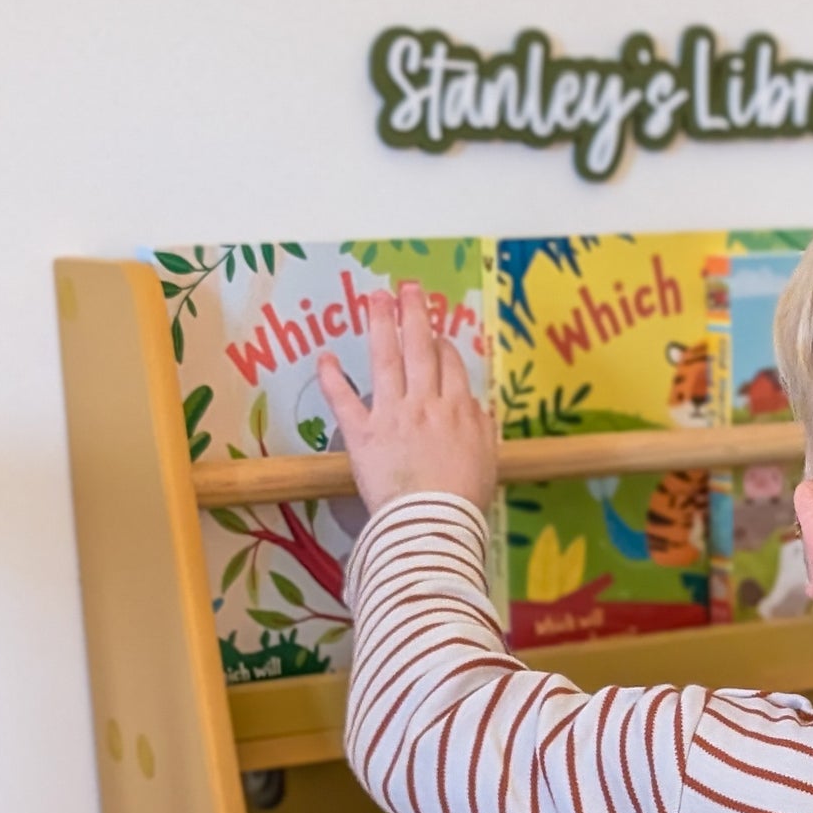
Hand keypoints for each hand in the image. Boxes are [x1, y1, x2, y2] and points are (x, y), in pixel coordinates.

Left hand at [319, 281, 496, 515]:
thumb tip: (474, 407)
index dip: (442, 345)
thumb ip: (481, 428)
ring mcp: (392, 414)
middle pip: (420, 348)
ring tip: (375, 297)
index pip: (450, 365)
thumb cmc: (463, 500)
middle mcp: (426, 403)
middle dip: (414, 314)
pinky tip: (325, 357)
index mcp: (458, 409)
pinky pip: (343, 400)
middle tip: (408, 288)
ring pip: (386, 360)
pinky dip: (333, 378)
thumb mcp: (487, 460)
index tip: (436, 336)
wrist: (433, 524)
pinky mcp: (362, 434)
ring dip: (380, 325)